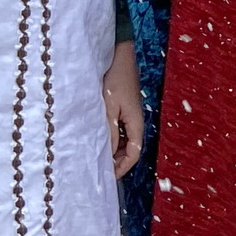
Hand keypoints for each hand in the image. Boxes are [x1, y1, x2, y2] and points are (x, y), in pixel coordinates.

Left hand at [103, 40, 144, 179]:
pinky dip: (113, 141)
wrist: (120, 59)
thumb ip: (110, 131)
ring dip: (115, 152)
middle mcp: (136, 123)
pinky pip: (121, 132)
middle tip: (100, 171)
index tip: (108, 177)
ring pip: (126, 142)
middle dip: (118, 163)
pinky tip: (100, 142)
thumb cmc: (115, 80)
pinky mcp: (125, 112)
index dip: (122, 167)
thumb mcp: (109, 107)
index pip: (134, 154)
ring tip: (98, 159)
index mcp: (136, 123)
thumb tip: (109, 153)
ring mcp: (131, 117)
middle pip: (131, 150)